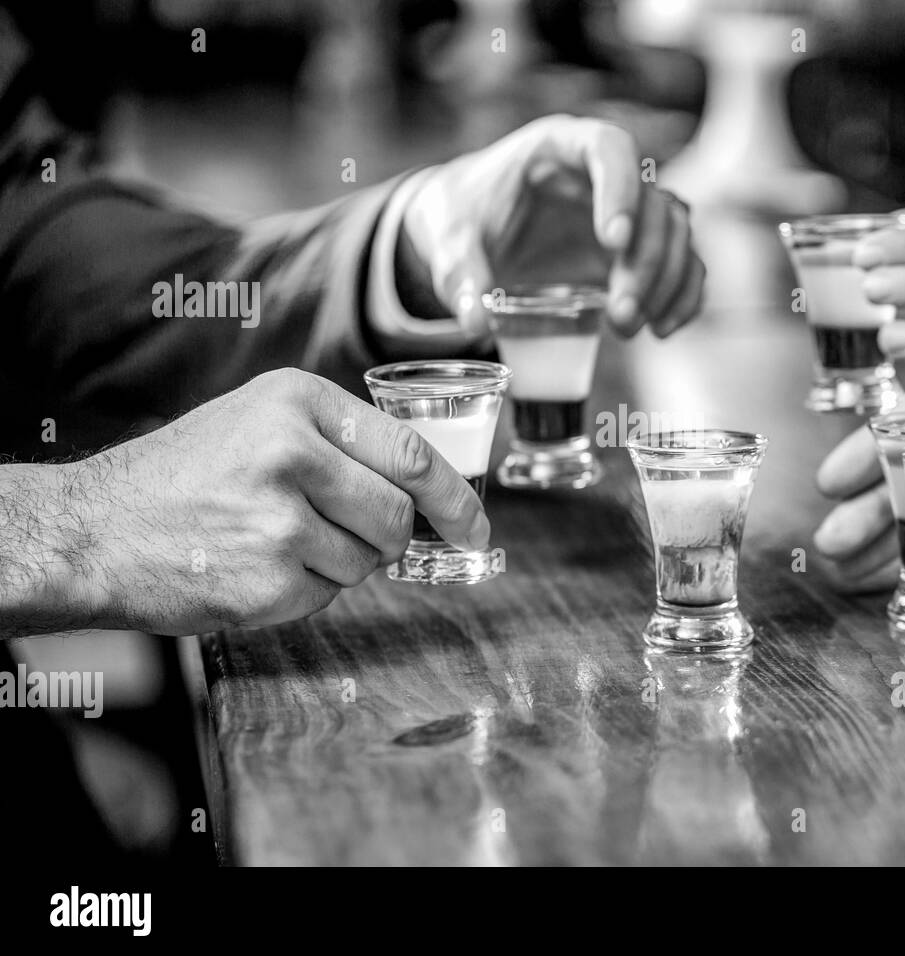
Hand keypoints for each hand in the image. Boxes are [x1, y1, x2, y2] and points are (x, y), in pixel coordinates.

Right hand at [70, 369, 485, 632]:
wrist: (96, 528)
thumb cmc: (186, 475)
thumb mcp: (261, 421)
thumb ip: (341, 441)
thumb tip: (432, 484)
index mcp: (298, 401)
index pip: (412, 453)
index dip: (455, 497)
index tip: (476, 525)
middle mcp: (293, 452)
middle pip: (397, 514)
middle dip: (386, 536)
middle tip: (339, 531)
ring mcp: (281, 520)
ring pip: (368, 561)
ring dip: (339, 564)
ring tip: (274, 540)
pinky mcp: (269, 580)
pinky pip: (328, 596)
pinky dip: (305, 591)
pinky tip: (256, 566)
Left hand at [402, 115, 704, 338]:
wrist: (473, 230)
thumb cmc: (465, 216)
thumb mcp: (450, 239)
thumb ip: (460, 275)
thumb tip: (475, 320)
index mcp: (560, 147)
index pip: (610, 148)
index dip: (621, 189)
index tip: (612, 241)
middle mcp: (604, 174)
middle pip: (653, 203)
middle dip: (644, 263)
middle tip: (619, 315)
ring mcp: (628, 209)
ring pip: (676, 233)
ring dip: (664, 284)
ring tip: (627, 328)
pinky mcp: (638, 247)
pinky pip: (682, 263)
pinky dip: (682, 295)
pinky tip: (662, 329)